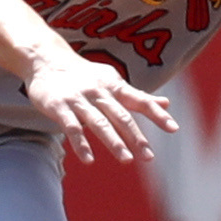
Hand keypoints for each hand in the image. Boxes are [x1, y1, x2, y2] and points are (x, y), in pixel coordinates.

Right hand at [24, 47, 178, 164]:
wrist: (47, 59)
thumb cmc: (85, 75)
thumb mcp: (113, 81)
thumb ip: (138, 96)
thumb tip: (167, 104)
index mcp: (114, 86)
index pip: (140, 100)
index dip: (157, 114)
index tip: (173, 128)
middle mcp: (100, 92)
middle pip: (121, 116)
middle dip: (136, 137)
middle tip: (149, 157)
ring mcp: (79, 99)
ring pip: (99, 123)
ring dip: (114, 142)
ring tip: (127, 160)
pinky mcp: (60, 107)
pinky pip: (72, 128)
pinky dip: (81, 144)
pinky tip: (89, 160)